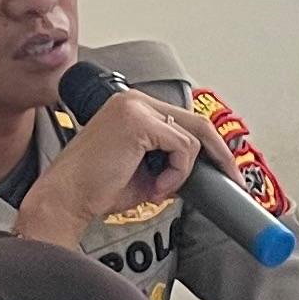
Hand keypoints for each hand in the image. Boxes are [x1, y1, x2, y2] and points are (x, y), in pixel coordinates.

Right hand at [12, 94, 216, 248]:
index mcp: (132, 108)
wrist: (65, 199)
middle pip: (197, 122)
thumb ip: (170, 160)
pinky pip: (184, 148)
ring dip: (182, 172)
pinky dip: (177, 173)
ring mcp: (135, 108)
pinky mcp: (138, 122)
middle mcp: (134, 101)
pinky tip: (154, 186)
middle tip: (233, 178)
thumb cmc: (95, 188)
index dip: (209, 145)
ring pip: (193, 137)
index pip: (184, 120)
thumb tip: (200, 166)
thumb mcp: (144, 171)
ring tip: (156, 188)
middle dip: (220, 154)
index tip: (224, 168)